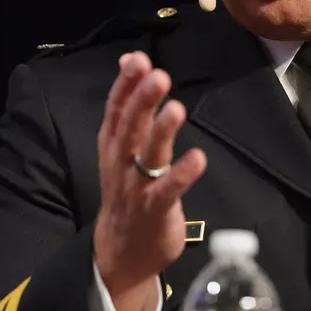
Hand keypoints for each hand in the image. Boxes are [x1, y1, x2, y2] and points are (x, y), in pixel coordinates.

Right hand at [93, 51, 207, 310]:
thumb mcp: (122, 144)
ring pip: (147, 155)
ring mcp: (136, 187)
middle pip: (130, 127)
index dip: (126, 84)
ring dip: (162, 131)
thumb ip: (130, 105)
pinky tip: (197, 158)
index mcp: (113, 143)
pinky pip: (168, 191)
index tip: (138, 59)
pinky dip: (182, 175)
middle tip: (157, 75)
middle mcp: (121, 162)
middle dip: (142, 100)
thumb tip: (131, 59)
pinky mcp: (155, 209)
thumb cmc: (128, 188)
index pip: (117, 108)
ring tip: (176, 108)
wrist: (121, 251)